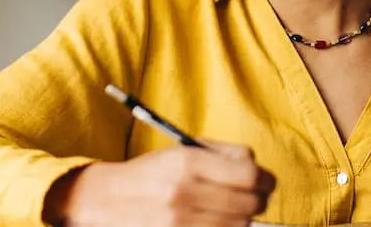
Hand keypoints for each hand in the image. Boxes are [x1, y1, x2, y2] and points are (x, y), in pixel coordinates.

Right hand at [49, 143, 275, 226]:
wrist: (105, 200)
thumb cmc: (149, 173)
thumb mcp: (180, 151)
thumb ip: (221, 154)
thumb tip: (256, 167)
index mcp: (187, 162)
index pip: (248, 174)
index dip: (265, 179)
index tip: (265, 181)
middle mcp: (184, 193)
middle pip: (249, 204)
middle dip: (258, 200)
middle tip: (256, 198)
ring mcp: (179, 222)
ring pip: (239, 225)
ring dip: (243, 218)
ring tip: (232, 211)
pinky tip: (218, 222)